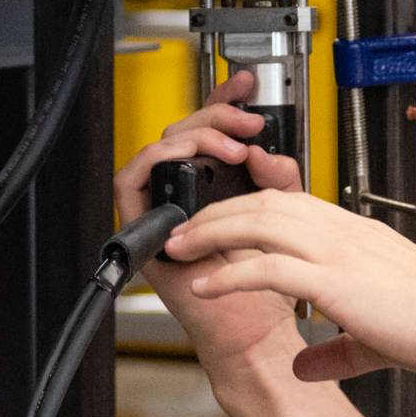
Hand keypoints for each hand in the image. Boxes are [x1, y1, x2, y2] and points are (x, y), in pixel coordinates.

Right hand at [112, 71, 306, 369]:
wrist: (254, 333)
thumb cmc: (267, 287)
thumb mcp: (284, 215)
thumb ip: (279, 178)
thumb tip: (267, 150)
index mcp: (217, 189)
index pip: (212, 131)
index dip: (224, 100)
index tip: (246, 83)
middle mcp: (186, 197)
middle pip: (183, 132)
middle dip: (215, 116)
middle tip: (246, 123)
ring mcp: (163, 211)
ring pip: (159, 148)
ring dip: (193, 136)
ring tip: (231, 146)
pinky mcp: (144, 229)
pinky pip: (131, 182)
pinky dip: (158, 162)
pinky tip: (194, 161)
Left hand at [160, 187, 415, 384]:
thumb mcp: (375, 334)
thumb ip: (336, 349)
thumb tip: (306, 368)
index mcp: (354, 235)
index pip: (289, 204)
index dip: (248, 208)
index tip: (220, 222)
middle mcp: (342, 232)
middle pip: (264, 202)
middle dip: (217, 212)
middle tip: (184, 230)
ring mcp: (337, 250)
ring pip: (259, 222)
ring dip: (212, 232)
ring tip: (180, 247)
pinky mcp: (334, 279)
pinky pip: (268, 268)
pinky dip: (230, 274)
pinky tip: (205, 285)